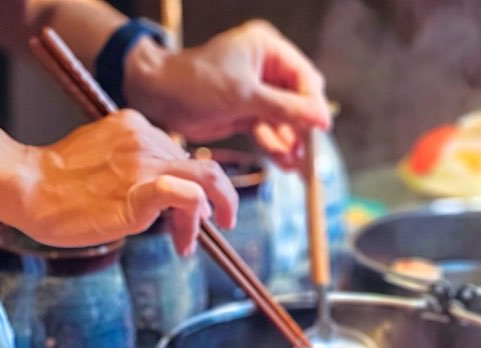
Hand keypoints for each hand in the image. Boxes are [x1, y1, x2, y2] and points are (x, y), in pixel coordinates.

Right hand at [17, 110, 236, 254]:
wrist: (27, 187)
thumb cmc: (54, 183)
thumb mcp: (100, 158)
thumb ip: (129, 165)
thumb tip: (155, 191)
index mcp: (135, 127)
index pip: (180, 153)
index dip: (191, 183)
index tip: (189, 210)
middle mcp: (146, 139)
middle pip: (200, 167)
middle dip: (215, 200)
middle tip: (219, 224)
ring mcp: (145, 164)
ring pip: (203, 181)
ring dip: (206, 216)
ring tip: (189, 243)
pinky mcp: (140, 191)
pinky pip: (186, 195)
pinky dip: (195, 215)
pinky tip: (185, 238)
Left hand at [124, 20, 329, 168]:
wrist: (159, 97)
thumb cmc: (195, 82)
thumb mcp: (244, 95)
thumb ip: (285, 108)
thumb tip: (321, 119)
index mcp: (267, 48)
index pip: (304, 77)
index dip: (314, 104)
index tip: (321, 128)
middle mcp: (265, 68)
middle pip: (298, 100)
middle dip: (303, 128)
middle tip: (311, 154)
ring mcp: (256, 92)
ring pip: (284, 119)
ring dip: (290, 141)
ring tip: (298, 165)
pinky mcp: (245, 112)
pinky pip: (268, 130)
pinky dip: (275, 146)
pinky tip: (285, 162)